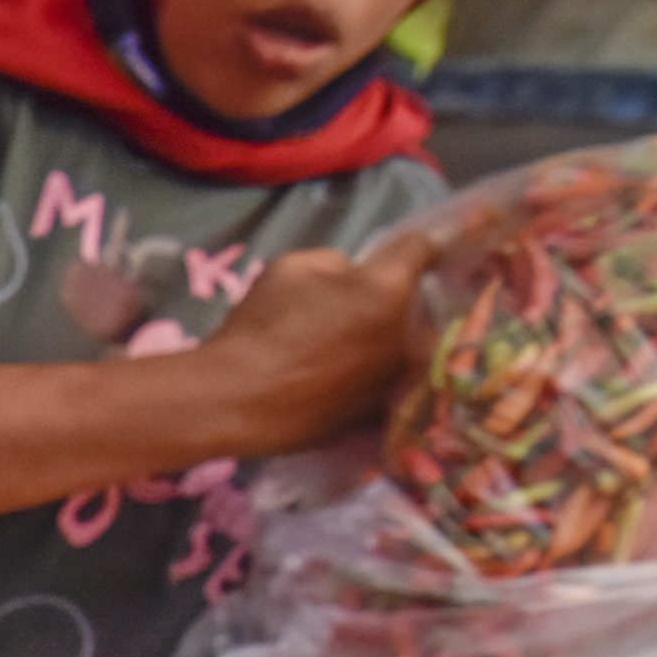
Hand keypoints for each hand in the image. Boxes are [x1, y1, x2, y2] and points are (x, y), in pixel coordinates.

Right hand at [191, 225, 427, 458]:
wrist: (234, 399)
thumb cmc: (259, 327)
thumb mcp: (290, 267)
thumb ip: (335, 264)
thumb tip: (351, 276)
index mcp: (388, 289)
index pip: (422, 248)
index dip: (412, 244)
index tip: (404, 249)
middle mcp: (407, 334)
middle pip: (420, 304)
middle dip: (401, 300)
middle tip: (366, 305)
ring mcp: (396, 378)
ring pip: (405, 346)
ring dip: (388, 341)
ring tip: (349, 347)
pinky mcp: (379, 412)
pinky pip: (386, 383)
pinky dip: (372, 378)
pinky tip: (341, 379)